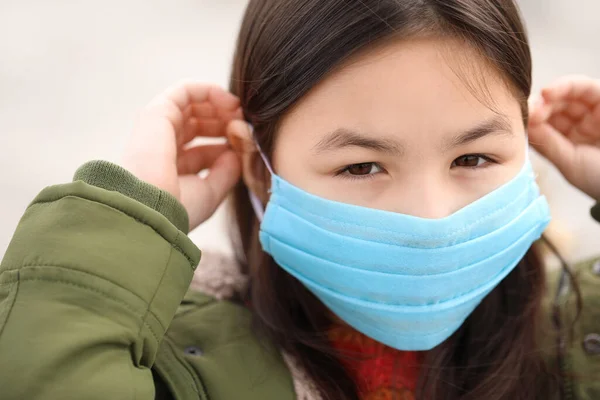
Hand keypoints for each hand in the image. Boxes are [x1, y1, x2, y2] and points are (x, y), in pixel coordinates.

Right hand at [122, 81, 242, 229]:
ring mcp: (159, 129)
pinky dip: (210, 91)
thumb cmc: (178, 208)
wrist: (151, 206)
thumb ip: (227, 172)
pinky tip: (230, 103)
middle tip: (245, 125)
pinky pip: (185, 91)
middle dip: (226, 122)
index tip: (248, 148)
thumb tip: (236, 152)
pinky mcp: (158, 113)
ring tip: (240, 113)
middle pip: (199, 125)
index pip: (205, 151)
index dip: (229, 146)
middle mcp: (164, 148)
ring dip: (221, 105)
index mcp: (173, 171)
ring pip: (194, 106)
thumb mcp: (210, 193)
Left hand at [528, 75, 599, 200]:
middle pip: (552, 106)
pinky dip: (568, 85)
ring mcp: (593, 112)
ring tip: (540, 99)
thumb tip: (524, 122)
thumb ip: (547, 142)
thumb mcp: (569, 162)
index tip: (522, 120)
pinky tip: (549, 91)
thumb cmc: (599, 179)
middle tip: (530, 110)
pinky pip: (586, 88)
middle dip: (539, 105)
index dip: (532, 119)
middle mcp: (579, 124)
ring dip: (551, 93)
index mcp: (567, 141)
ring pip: (567, 94)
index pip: (543, 123)